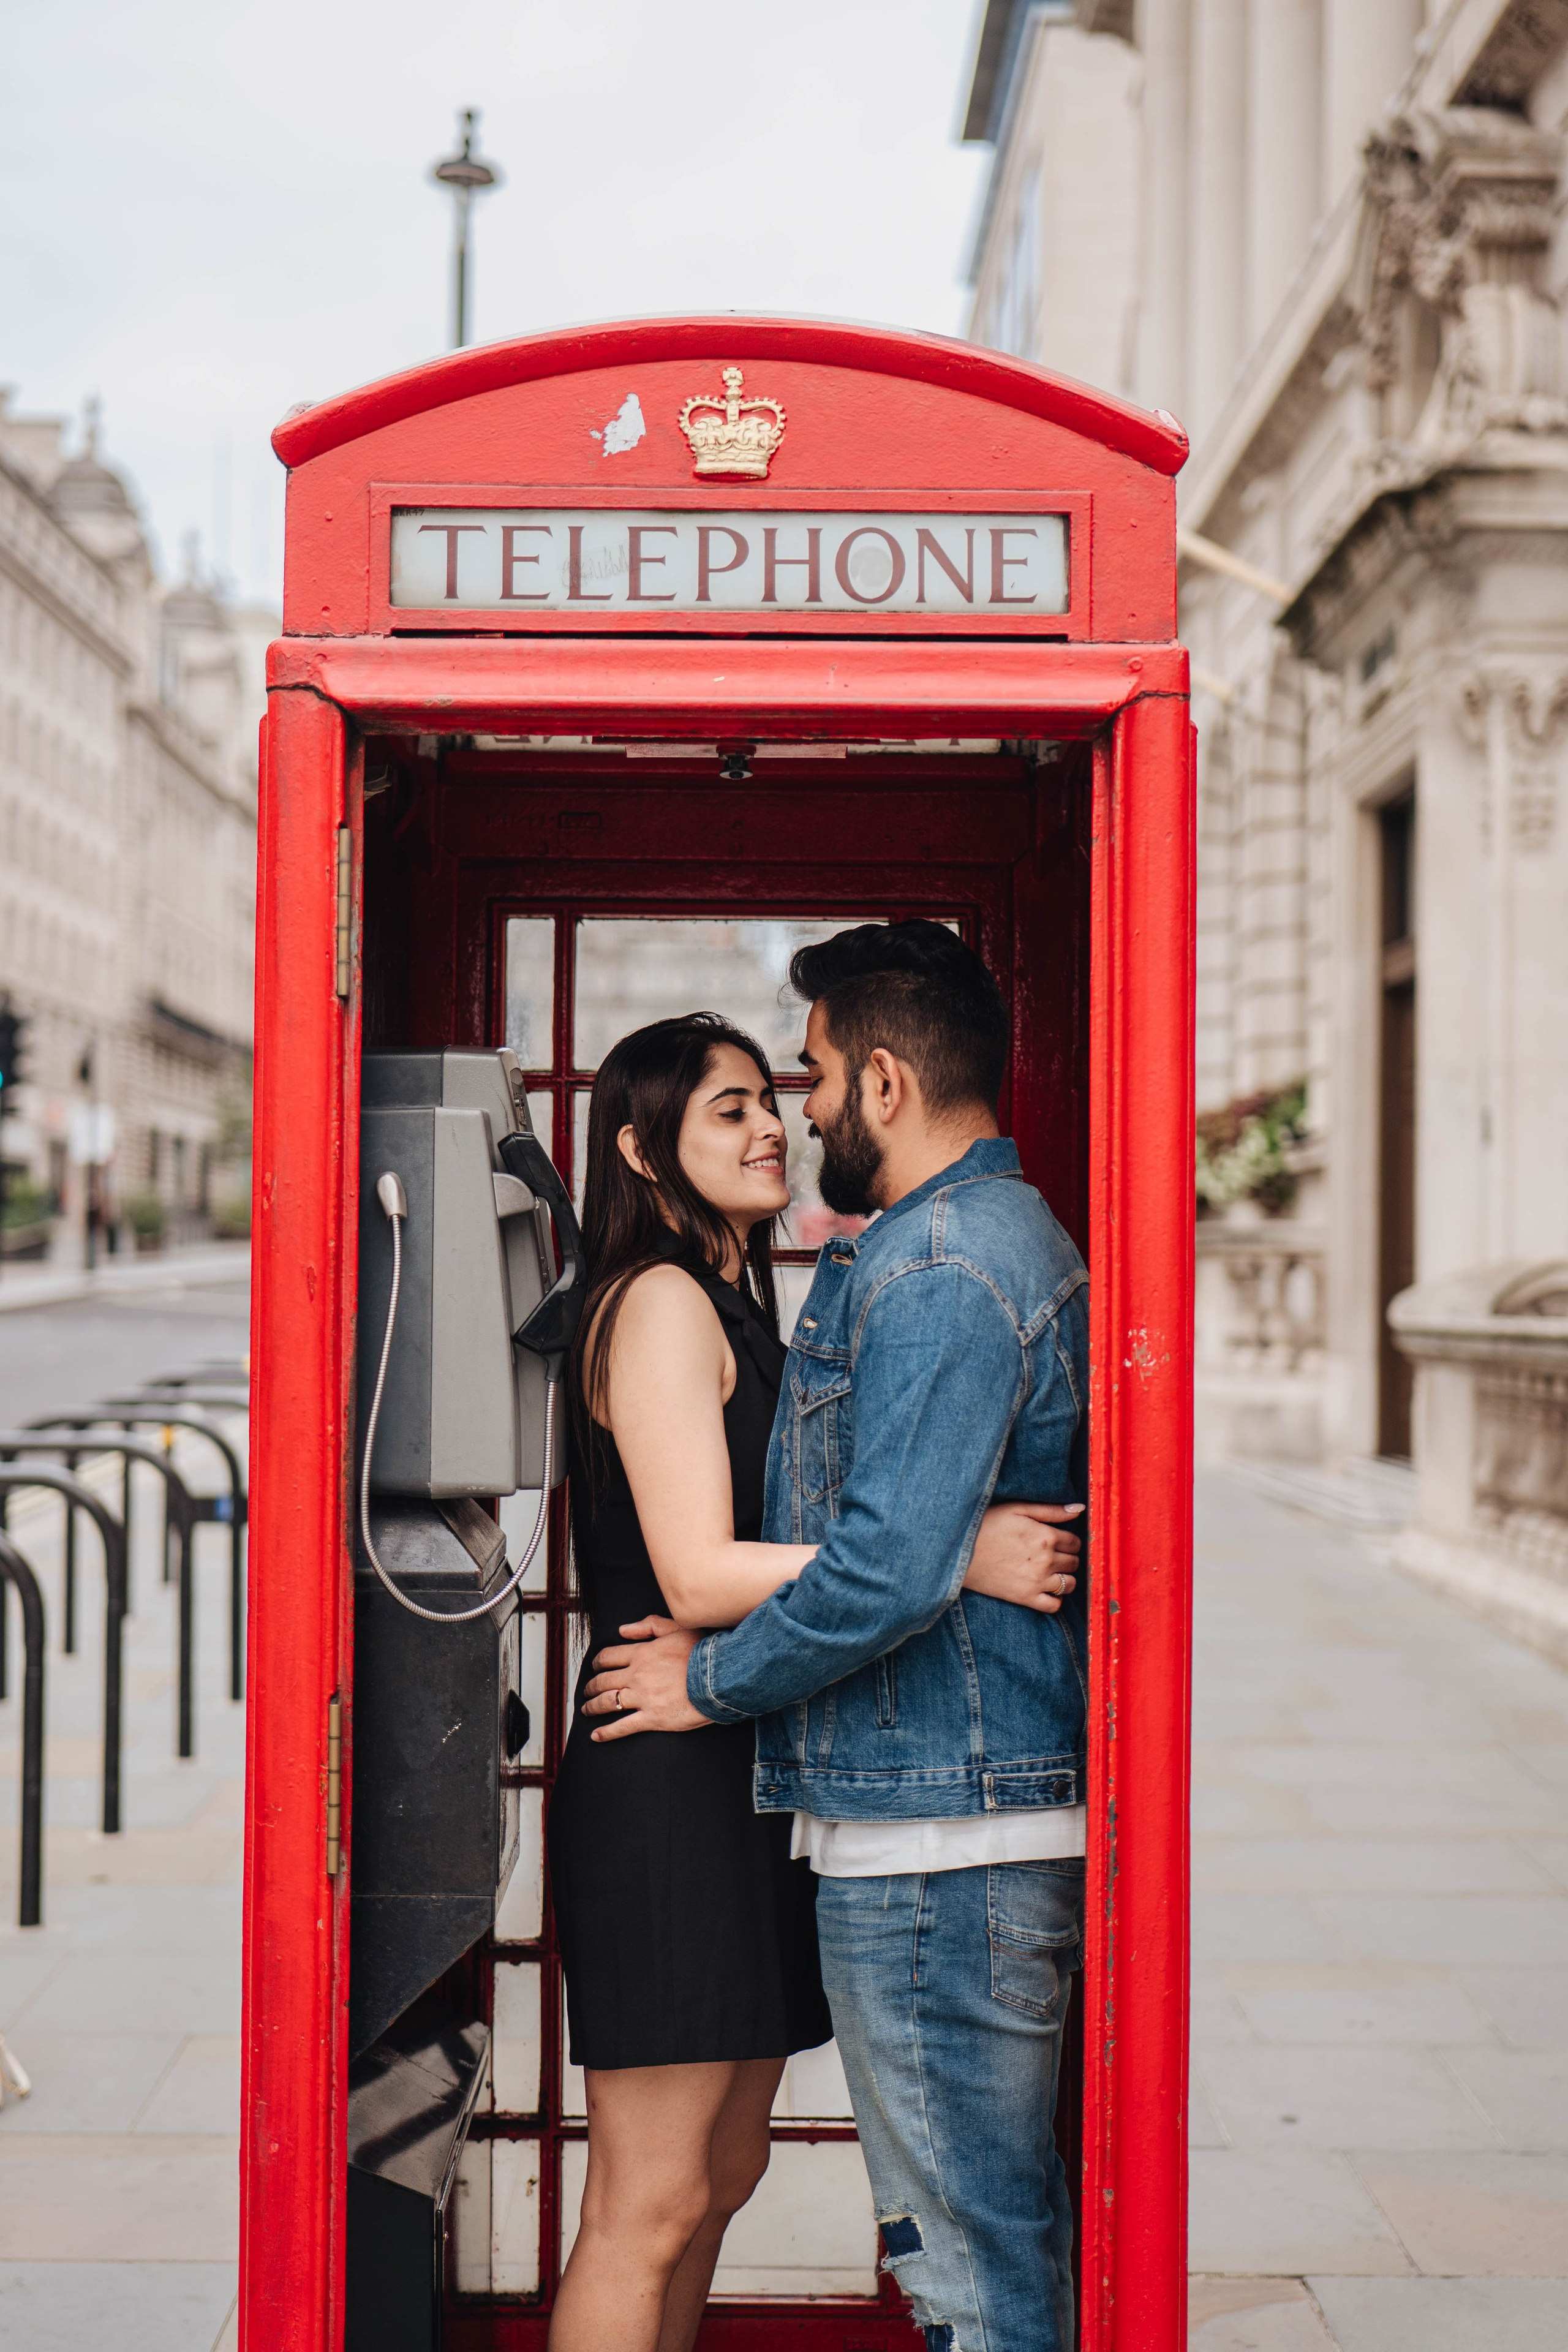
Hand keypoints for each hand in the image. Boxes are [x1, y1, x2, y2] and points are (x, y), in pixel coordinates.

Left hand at [581, 1616, 707, 1739]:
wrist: (719, 1678)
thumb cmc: (702, 1652)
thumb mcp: (677, 1628)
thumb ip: (650, 1625)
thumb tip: (624, 1630)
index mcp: (642, 1653)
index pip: (609, 1657)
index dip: (598, 1663)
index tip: (595, 1667)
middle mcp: (637, 1675)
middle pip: (603, 1681)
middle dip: (591, 1686)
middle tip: (587, 1691)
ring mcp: (643, 1698)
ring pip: (608, 1702)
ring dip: (593, 1707)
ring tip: (587, 1710)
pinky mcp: (652, 1718)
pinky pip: (623, 1727)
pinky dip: (607, 1733)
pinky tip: (596, 1736)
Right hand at [963, 1502, 1082, 1612]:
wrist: (959, 1552)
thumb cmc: (987, 1525)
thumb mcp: (1017, 1509)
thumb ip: (1051, 1510)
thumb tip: (1080, 1508)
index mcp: (1046, 1536)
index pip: (1075, 1542)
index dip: (1069, 1541)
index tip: (1059, 1541)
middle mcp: (1046, 1560)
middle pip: (1074, 1562)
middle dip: (1067, 1558)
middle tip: (1053, 1555)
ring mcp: (1037, 1582)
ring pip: (1070, 1584)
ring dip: (1065, 1578)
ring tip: (1051, 1572)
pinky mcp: (1025, 1598)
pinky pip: (1054, 1606)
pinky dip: (1055, 1599)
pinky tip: (1045, 1589)